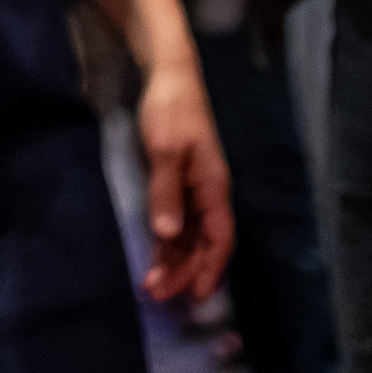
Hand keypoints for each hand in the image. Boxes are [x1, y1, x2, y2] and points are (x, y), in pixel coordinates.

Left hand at [136, 57, 235, 302]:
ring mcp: (194, 189)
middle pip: (203, 243)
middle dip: (184, 271)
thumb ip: (166, 190)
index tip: (194, 295)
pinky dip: (167, 243)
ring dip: (173, 261)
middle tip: (157, 294)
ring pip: (189, 236)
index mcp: (214, 186)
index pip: (219, 238)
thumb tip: (168, 233)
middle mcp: (208, 193)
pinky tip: (154, 259)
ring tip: (151, 285)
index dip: (210, 269)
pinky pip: (177, 222)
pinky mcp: (178, 184)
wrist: (168, 77)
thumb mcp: (165, 148)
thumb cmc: (170, 109)